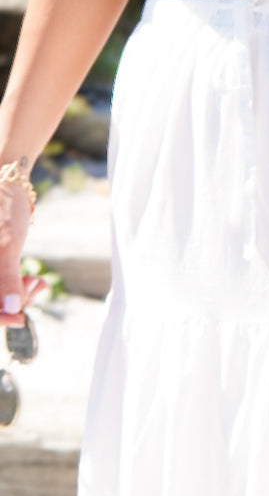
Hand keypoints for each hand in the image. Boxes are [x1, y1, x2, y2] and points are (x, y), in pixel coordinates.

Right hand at [0, 184, 43, 325]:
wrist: (7, 178)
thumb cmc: (2, 204)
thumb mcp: (7, 242)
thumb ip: (5, 277)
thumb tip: (10, 308)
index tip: (21, 318)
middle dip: (11, 302)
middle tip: (35, 288)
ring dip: (17, 294)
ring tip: (37, 284)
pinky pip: (2, 284)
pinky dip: (17, 285)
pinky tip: (35, 282)